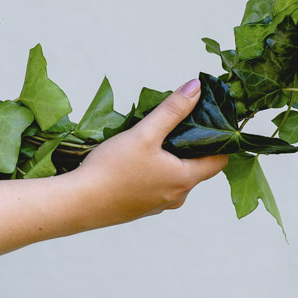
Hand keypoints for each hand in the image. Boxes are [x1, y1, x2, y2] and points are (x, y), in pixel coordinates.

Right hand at [61, 79, 229, 228]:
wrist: (78, 203)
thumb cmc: (112, 168)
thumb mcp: (145, 133)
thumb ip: (172, 110)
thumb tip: (196, 88)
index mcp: (184, 179)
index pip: (219, 161)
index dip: (218, 140)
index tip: (208, 122)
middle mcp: (176, 197)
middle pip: (195, 168)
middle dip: (188, 146)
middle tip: (173, 125)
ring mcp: (158, 205)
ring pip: (174, 178)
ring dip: (168, 160)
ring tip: (151, 141)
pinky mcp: (140, 209)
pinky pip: (156, 188)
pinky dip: (153, 173)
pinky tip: (133, 161)